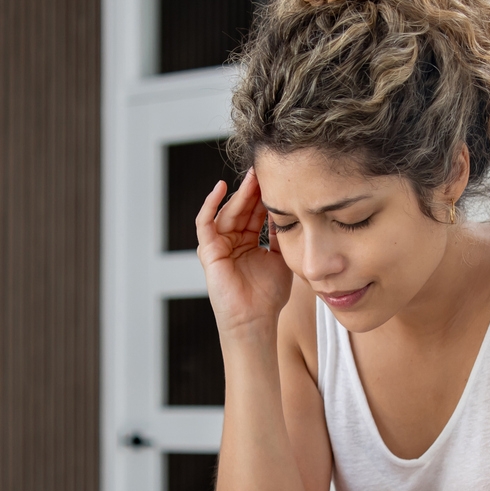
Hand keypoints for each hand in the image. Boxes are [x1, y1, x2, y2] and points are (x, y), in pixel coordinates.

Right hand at [196, 169, 291, 337]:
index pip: (256, 213)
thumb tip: (285, 209)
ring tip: (252, 178)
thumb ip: (281, 235)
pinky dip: (210, 204)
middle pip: (242, 209)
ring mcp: (219, 245)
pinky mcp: (208, 251)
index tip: (279, 180)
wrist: (255, 320)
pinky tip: (221, 189)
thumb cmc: (268, 296)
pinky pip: (205, 223)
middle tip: (264, 170)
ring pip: (227, 212)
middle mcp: (232, 241)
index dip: (265, 197)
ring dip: (239, 194)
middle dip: (253, 190)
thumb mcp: (281, 258)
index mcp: (249, 243)